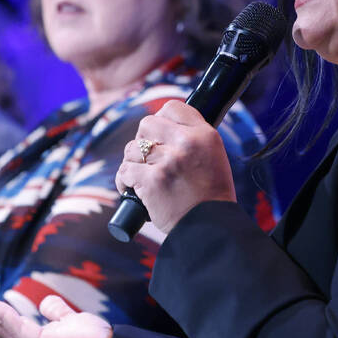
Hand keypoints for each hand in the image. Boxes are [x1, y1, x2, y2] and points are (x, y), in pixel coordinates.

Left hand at [115, 100, 236, 234]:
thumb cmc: (211, 197)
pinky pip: (124, 171)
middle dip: (143, 140)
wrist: (211, 230)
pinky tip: (130, 188)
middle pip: (146, 124)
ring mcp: (167, 162)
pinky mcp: (151, 181)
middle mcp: (186, 143)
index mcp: (204, 135)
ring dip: (132, 162)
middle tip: (149, 158)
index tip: (159, 134)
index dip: (161, 119)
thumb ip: (192, 139)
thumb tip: (163, 128)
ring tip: (141, 176)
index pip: (172, 107)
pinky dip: (123, 181)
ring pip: (132, 148)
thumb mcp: (213, 157)